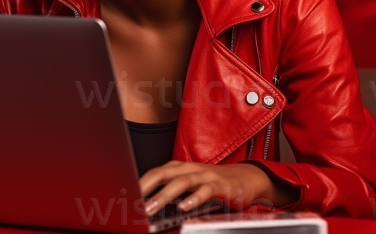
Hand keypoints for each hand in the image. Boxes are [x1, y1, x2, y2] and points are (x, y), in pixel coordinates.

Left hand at [139, 161, 298, 215]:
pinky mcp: (220, 186)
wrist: (247, 179)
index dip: (142, 181)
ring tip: (152, 208)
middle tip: (135, 202)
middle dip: (147, 187)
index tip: (128, 194)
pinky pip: (205, 191)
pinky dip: (193, 198)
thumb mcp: (193, 184)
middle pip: (164, 173)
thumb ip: (175, 190)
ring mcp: (206, 175)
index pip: (157, 172)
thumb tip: (152, 203)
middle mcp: (191, 168)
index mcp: (182, 168)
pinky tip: (183, 207)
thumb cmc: (216, 183)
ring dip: (164, 195)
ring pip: (181, 182)